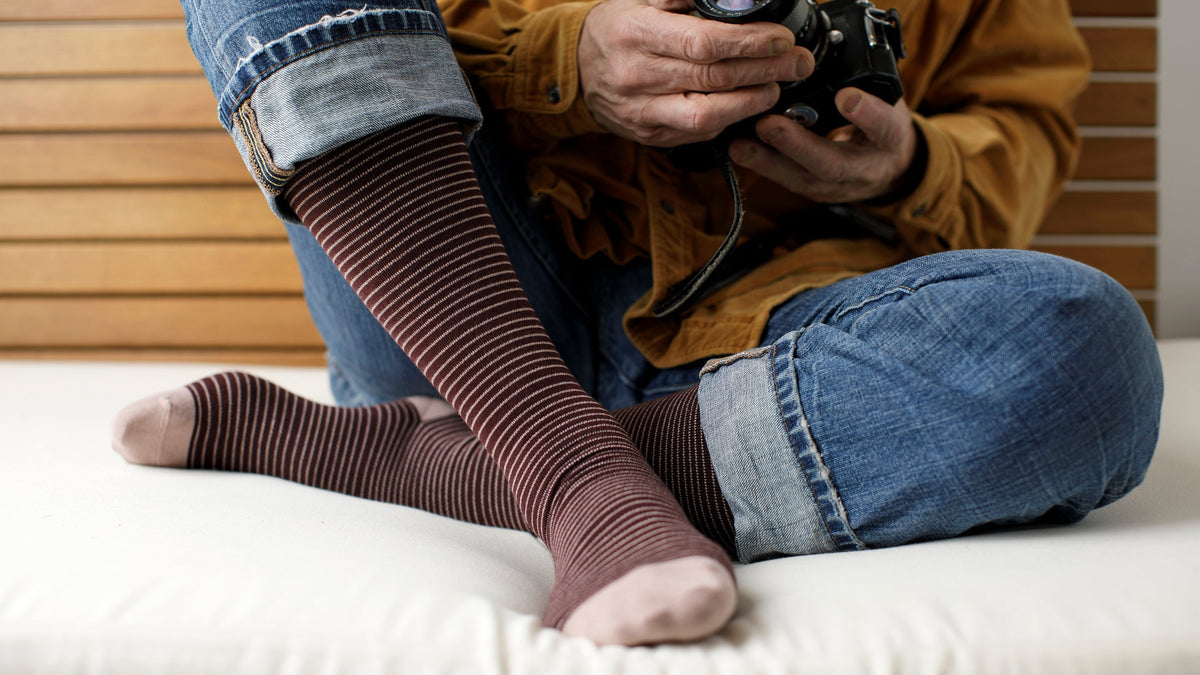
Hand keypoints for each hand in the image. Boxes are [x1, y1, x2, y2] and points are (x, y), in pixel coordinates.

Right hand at [578, 0, 813, 146]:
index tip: (780, 39)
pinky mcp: (650, 135)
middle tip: (797, 63)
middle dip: (766, 70)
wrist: (574, 68)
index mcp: (636, 35)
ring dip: (752, 101)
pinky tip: (747, 104)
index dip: (749, 43)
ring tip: (776, 86)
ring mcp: (643, 112)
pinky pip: (698, 132)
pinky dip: (729, 118)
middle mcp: (638, 77)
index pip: (704, 43)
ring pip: (709, 115)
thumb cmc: (614, 28)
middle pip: (715, 79)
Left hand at [728, 88, 917, 202]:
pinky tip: (738, 149)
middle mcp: (862, 169)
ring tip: (739, 144)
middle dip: (796, 145)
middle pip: (830, 163)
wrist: (887, 170)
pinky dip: (761, 165)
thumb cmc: (882, 130)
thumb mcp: (888, 104)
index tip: (846, 97)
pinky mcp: (812, 189)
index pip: (882, 127)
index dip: (866, 114)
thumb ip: (868, 91)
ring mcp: (835, 186)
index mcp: (889, 141)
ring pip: (800, 177)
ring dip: (766, 161)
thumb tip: (828, 67)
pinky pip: (786, 180)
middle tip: (768, 125)